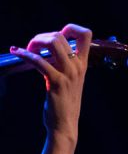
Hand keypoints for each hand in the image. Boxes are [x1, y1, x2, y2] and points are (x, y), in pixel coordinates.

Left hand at [10, 24, 91, 141]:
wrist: (65, 125)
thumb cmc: (64, 103)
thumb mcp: (69, 81)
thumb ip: (63, 65)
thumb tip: (48, 51)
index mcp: (82, 65)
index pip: (85, 35)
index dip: (70, 28)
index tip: (57, 34)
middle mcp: (78, 67)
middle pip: (61, 35)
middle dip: (42, 36)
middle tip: (33, 47)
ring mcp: (68, 75)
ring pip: (53, 42)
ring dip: (35, 42)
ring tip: (26, 49)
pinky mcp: (56, 82)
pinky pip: (39, 61)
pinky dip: (24, 54)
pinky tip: (16, 52)